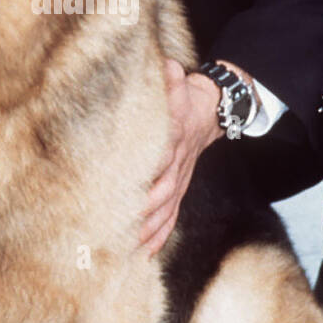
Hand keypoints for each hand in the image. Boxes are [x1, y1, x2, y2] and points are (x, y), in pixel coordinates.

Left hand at [138, 59, 224, 256]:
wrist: (211, 112)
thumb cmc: (185, 98)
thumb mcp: (179, 84)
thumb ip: (172, 79)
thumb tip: (167, 65)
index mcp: (172, 143)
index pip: (158, 164)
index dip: (144, 182)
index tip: (122, 197)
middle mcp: (176, 167)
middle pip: (159, 196)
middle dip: (138, 216)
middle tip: (111, 233)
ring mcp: (178, 182)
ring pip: (163, 213)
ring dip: (144, 234)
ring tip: (121, 254)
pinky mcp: (178, 192)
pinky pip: (169, 220)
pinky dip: (156, 239)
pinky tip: (141, 257)